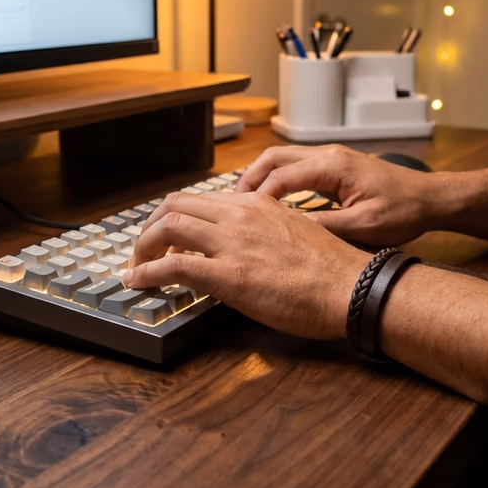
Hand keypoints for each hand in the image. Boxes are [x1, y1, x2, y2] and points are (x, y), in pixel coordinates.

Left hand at [123, 191, 370, 339]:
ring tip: (136, 265)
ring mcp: (232, 242)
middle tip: (145, 249)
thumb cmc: (333, 270)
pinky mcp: (228, 275)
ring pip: (168, 226)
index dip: (177, 217)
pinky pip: (172, 268)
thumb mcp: (297, 233)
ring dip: (143, 246)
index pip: (201, 199)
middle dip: (152, 227)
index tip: (170, 238)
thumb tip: (250, 247)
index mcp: (257, 204)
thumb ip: (267, 232)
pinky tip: (136, 282)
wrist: (352, 287)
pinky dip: (146, 273)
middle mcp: (240, 214)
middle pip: (175, 205)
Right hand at [236, 145, 448, 246]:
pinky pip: (295, 167)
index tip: (241, 218)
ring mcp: (330, 158)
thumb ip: (324, 227)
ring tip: (243, 204)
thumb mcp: (364, 227)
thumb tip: (288, 232)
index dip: (257, 197)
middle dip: (248, 180)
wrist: (431, 199)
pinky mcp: (334, 167)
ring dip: (260, 178)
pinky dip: (276, 180)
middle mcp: (328, 155)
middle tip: (231, 205)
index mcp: (332, 165)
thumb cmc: (404, 211)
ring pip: (282, 159)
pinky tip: (269, 202)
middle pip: (273, 158)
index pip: (280, 175)